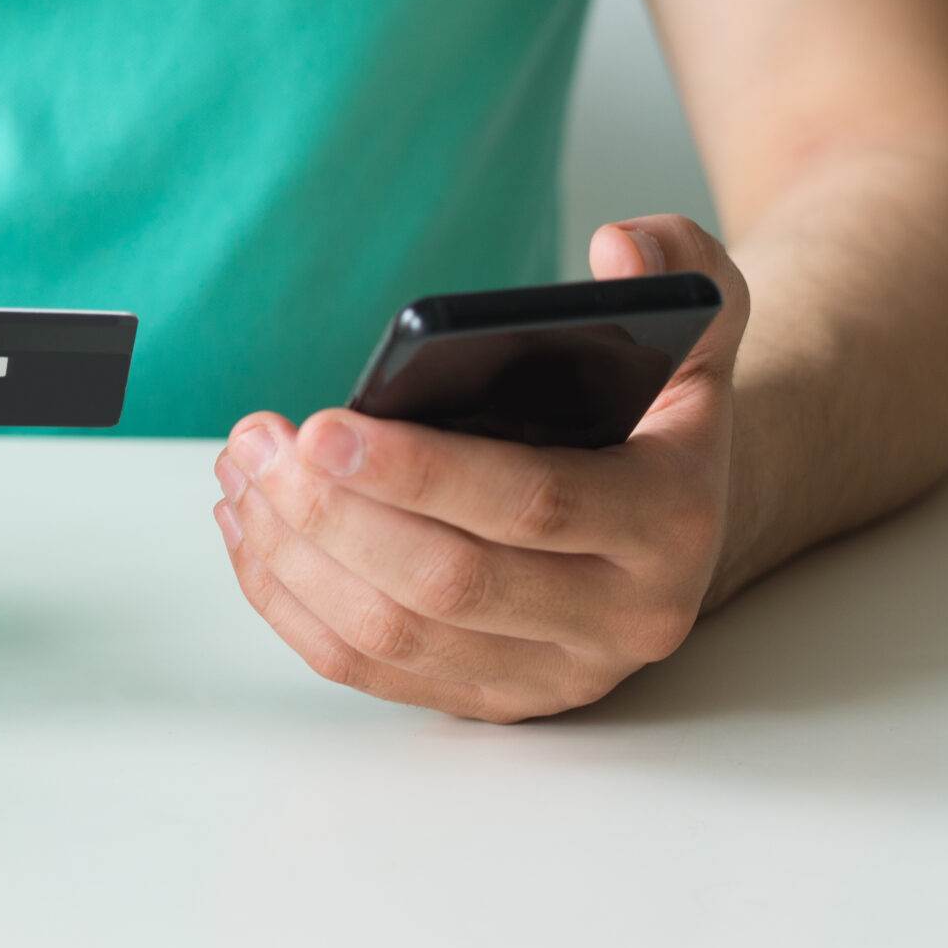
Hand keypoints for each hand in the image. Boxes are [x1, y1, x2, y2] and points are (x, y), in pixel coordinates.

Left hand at [212, 216, 751, 720]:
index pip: (533, 504)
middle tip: (259, 444)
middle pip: (449, 583)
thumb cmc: (661, 411)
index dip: (418, 470)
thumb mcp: (705, 324)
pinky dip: (293, 604)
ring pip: (395, 635)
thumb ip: (682, 263)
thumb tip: (616, 247)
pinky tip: (251, 531)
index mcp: (673, 519)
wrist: (681, 516)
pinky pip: (369, 672)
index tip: (321, 425)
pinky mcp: (494, 700)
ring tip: (241, 473)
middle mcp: (624, 617)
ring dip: (295, 556)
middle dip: (331, 512)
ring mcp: (555, 673)